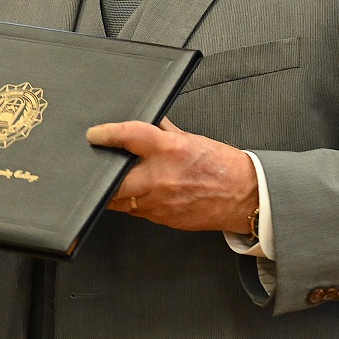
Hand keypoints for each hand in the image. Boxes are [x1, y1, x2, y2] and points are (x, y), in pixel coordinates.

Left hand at [86, 117, 257, 234]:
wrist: (243, 196)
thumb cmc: (222, 166)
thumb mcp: (192, 139)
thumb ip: (164, 131)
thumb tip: (146, 120)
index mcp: (170, 150)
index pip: (129, 136)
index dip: (107, 134)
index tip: (95, 135)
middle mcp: (161, 177)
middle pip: (114, 180)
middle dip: (102, 175)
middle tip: (96, 167)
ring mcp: (159, 202)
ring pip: (120, 200)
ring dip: (113, 191)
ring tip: (114, 181)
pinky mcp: (161, 218)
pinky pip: (134, 210)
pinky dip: (130, 201)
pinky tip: (135, 194)